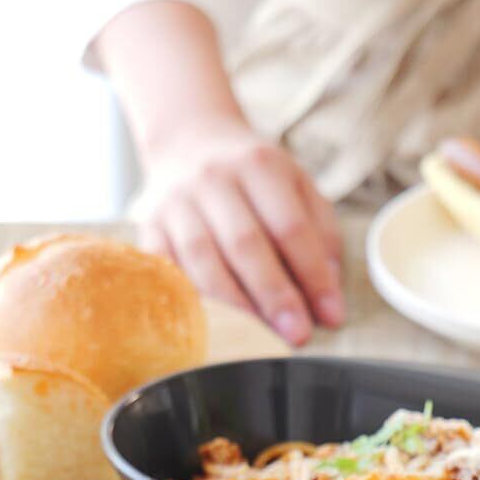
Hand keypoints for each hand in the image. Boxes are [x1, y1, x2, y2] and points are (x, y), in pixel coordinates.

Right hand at [137, 121, 344, 345]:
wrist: (189, 142)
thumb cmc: (251, 176)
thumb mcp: (295, 185)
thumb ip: (319, 234)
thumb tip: (328, 298)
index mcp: (259, 165)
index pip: (291, 226)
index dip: (313, 274)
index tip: (330, 315)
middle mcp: (214, 180)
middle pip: (246, 245)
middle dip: (274, 295)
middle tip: (296, 334)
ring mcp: (176, 204)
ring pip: (203, 260)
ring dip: (233, 305)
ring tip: (258, 336)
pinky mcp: (149, 227)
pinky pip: (166, 270)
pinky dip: (188, 299)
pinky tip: (210, 326)